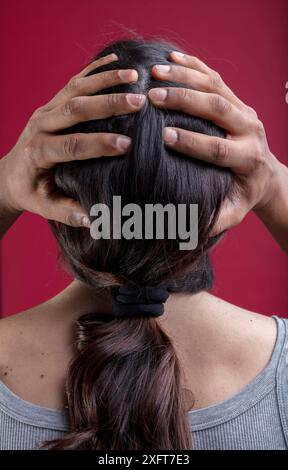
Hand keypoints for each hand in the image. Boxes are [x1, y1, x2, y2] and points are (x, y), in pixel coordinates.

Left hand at [0, 53, 145, 226]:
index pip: (71, 146)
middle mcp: (40, 126)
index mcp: (39, 153)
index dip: (98, 144)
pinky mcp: (51, 103)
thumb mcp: (44, 207)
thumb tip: (95, 221)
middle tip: (139, 101)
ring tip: (135, 75)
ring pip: (75, 89)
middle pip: (74, 109)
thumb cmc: (31, 193)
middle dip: (108, 104)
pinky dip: (95, 70)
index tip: (127, 144)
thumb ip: (68, 213)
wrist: (10, 174)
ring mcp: (45, 111)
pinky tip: (118, 61)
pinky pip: (73, 82)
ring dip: (105, 80)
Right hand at [148, 51, 282, 234]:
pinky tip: (171, 59)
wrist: (265, 174)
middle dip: (184, 101)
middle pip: (217, 108)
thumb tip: (186, 226)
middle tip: (154, 97)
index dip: (192, 142)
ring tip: (156, 73)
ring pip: (216, 87)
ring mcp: (244, 111)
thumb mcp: (232, 212)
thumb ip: (215, 219)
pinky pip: (216, 78)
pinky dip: (194, 66)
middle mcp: (250, 129)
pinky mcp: (237, 100)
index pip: (218, 148)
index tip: (164, 137)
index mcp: (248, 158)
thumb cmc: (243, 195)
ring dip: (185, 77)